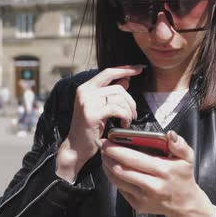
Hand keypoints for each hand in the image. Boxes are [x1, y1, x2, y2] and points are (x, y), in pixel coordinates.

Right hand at [56, 65, 144, 181]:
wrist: (76, 147)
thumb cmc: (89, 128)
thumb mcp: (100, 107)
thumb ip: (111, 93)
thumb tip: (126, 79)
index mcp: (86, 87)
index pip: (108, 72)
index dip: (126, 69)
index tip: (139, 68)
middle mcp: (84, 91)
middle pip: (118, 87)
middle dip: (131, 100)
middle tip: (134, 113)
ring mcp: (87, 102)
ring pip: (119, 98)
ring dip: (129, 110)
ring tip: (128, 120)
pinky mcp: (91, 114)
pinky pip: (116, 109)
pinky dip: (125, 116)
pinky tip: (124, 124)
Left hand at [100, 131, 215, 216]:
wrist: (184, 203)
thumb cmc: (183, 176)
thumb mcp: (188, 158)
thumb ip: (180, 144)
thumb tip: (170, 134)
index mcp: (163, 170)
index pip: (134, 158)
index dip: (117, 149)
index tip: (108, 140)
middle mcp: (153, 185)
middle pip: (121, 169)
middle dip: (108, 155)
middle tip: (102, 145)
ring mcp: (144, 197)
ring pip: (117, 180)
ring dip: (107, 166)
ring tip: (105, 155)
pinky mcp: (138, 204)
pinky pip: (120, 189)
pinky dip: (113, 177)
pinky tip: (112, 168)